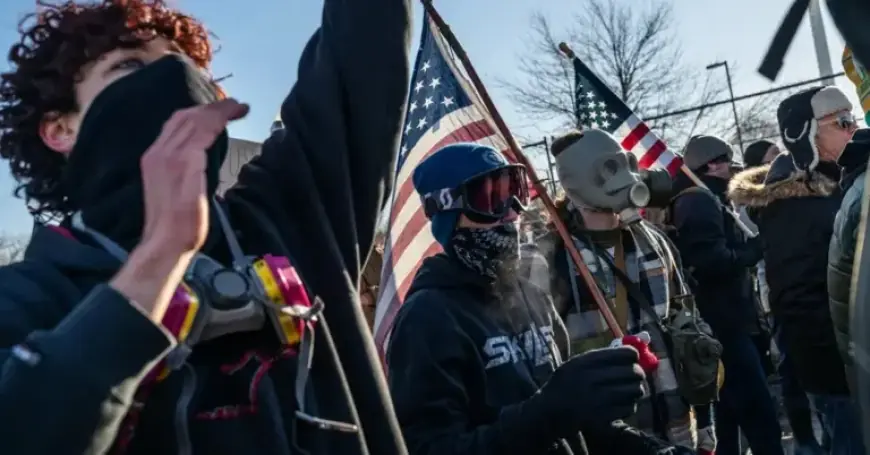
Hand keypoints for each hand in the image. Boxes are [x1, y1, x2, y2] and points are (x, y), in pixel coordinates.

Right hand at [111, 99, 246, 321]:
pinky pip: (204, 133)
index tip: (219, 111)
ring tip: (239, 107)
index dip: (198, 113)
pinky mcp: (184, 163)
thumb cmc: (176, 224)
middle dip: (211, 107)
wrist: (166, 242)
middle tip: (234, 104)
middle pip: (185, 117)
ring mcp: (169, 156)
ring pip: (195, 120)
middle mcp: (158, 152)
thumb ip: (187, 170)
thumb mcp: (178, 189)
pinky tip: (233, 117)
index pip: (176, 124)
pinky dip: (219, 121)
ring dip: (219, 111)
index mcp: (154, 157)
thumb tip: (205, 159)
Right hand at [531, 346, 644, 435]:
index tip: (634, 358)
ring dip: (635, 390)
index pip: (622, 353)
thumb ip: (601, 358)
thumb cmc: (566, 385)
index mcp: (583, 362)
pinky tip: (620, 405)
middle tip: (635, 377)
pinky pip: (629, 408)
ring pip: (634, 390)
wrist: (548, 413)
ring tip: (628, 391)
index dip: (632, 355)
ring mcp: (595, 400)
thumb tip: (635, 352)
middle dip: (638, 374)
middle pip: (632, 372)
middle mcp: (588, 379)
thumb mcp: (575, 365)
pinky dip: (629, 406)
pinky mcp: (601, 418)